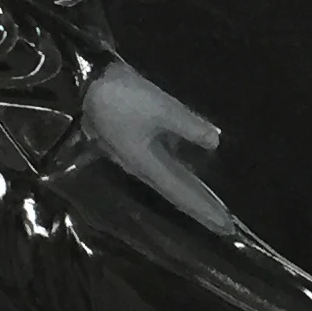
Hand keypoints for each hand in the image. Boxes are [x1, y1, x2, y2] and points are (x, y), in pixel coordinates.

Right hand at [81, 62, 235, 235]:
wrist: (85, 82)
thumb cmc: (122, 97)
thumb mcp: (161, 107)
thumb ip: (189, 126)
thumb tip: (215, 142)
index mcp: (148, 165)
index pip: (182, 194)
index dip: (204, 210)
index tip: (225, 228)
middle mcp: (142, 168)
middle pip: (177, 194)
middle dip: (201, 209)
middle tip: (225, 227)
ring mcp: (136, 157)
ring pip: (170, 182)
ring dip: (191, 194)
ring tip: (212, 205)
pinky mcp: (134, 144)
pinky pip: (164, 167)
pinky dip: (182, 175)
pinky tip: (190, 172)